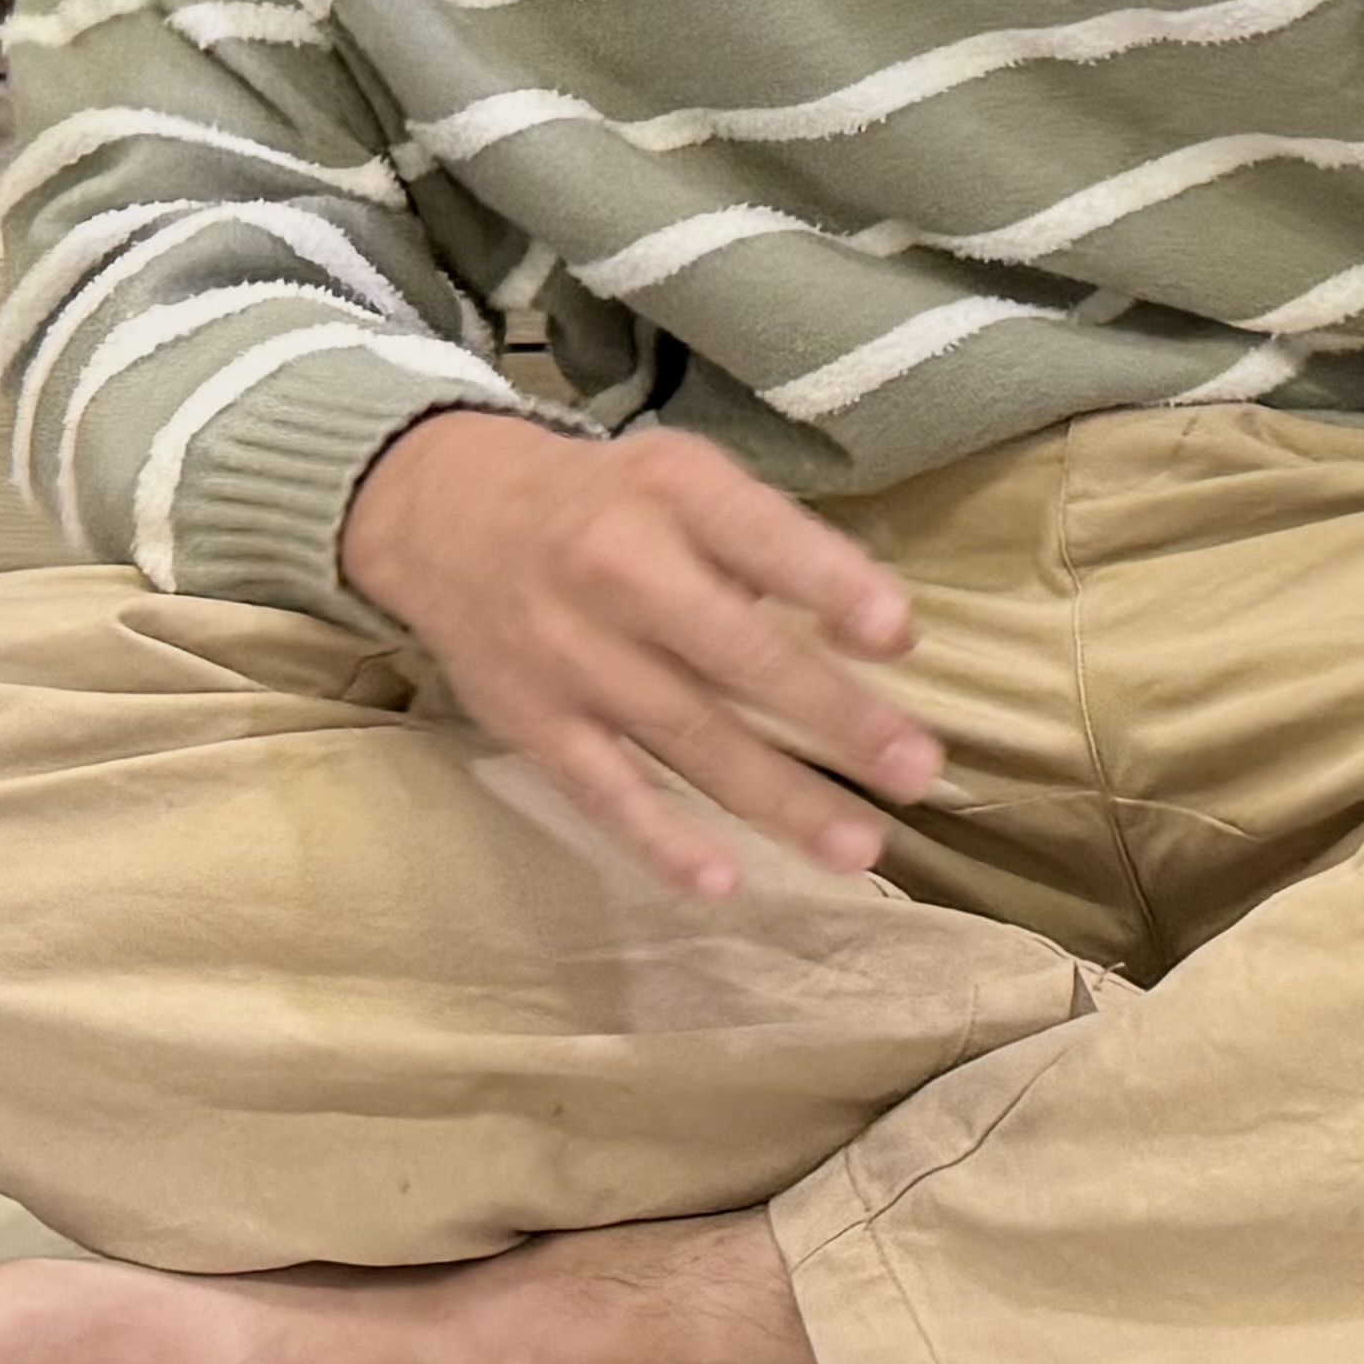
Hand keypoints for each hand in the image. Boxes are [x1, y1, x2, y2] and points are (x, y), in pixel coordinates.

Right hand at [340, 413, 947, 899]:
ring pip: (685, 735)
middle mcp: (617, 572)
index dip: (828, 584)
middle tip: (918, 766)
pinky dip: (659, 840)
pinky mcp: (533, 723)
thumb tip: (883, 634)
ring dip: (777, 797)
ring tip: (858, 847)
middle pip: (734, 652)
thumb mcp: (689, 480)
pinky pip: (603, 790)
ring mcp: (570, 656)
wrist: (445, 516)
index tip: (898, 634)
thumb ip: (777, 545)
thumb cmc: (608, 502)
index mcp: (670, 494)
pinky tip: (722, 884)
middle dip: (831, 714)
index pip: (759, 537)